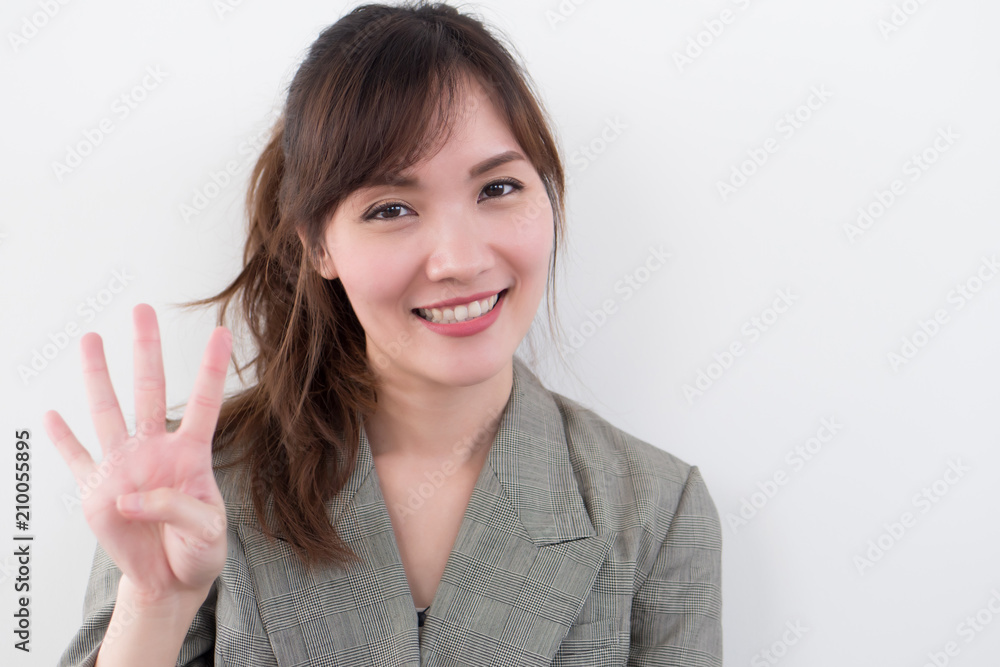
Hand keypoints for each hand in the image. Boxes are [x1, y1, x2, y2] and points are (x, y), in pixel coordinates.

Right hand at [45, 303, 232, 602]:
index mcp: (191, 455)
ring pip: (107, 413)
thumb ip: (176, 507)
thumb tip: (128, 494)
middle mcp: (155, 451)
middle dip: (146, 350)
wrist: (172, 579)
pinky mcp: (97, 493)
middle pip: (151, 391)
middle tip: (143, 310)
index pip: (204, 403)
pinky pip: (76, 462)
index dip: (212, 369)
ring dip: (98, 377)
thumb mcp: (207, 530)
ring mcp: (124, 468)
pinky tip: (52, 415)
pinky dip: (62, 441)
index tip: (222, 332)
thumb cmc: (199, 549)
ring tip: (92, 339)